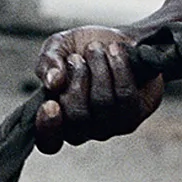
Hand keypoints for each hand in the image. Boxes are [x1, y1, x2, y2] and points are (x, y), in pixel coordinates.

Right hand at [31, 24, 163, 149]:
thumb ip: (47, 63)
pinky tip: (115, 51)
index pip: (48, 142)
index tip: (50, 104)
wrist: (117, 38)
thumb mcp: (58, 47)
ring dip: (99, 68)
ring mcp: (109, 126)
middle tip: (77, 57)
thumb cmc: (83, 49)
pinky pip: (126, 96)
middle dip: (78, 77)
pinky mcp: (133, 115)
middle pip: (76, 116)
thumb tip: (52, 82)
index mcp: (58, 118)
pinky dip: (120, 68)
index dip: (47, 128)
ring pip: (103, 102)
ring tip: (96, 48)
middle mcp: (82, 129)